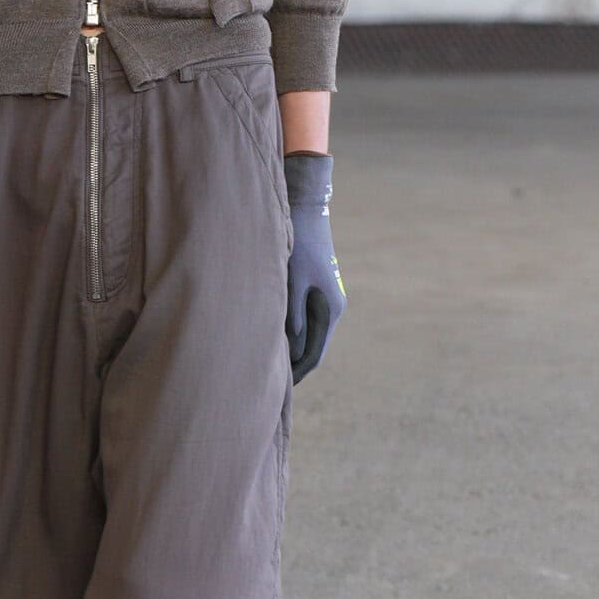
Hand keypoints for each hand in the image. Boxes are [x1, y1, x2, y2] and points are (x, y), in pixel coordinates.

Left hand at [283, 149, 345, 384]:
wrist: (305, 208)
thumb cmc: (296, 245)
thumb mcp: (291, 283)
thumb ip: (292, 318)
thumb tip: (290, 350)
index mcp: (329, 310)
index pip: (313, 354)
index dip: (296, 374)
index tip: (278, 391)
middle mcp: (331, 308)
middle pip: (312, 347)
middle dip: (293, 366)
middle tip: (269, 384)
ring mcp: (324, 298)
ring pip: (308, 334)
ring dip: (291, 349)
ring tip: (267, 365)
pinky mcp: (315, 289)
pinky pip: (305, 320)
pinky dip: (291, 332)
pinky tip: (272, 337)